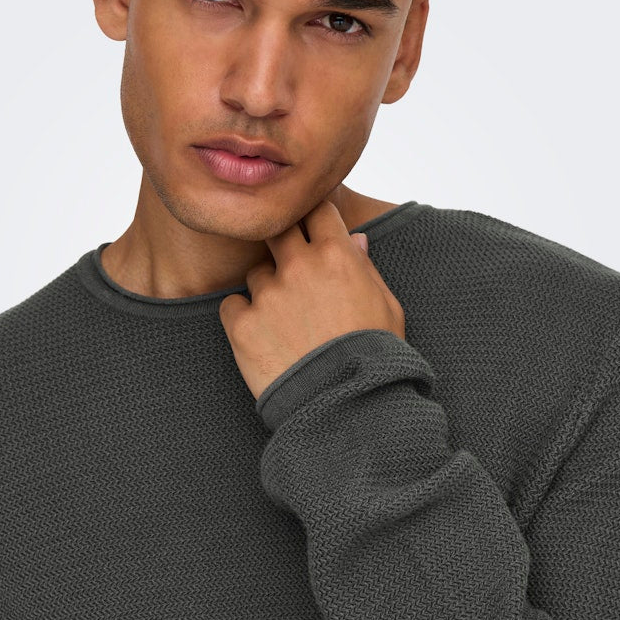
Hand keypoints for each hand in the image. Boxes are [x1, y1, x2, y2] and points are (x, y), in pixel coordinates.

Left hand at [218, 199, 405, 400]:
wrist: (347, 410)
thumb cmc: (375, 359)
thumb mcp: (387, 308)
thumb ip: (366, 269)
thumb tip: (355, 240)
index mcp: (338, 255)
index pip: (317, 210)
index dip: (314, 221)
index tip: (312, 234)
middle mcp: (299, 266)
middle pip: (278, 230)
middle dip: (284, 245)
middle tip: (292, 273)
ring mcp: (267, 294)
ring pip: (256, 273)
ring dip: (267, 290)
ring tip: (286, 325)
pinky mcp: (241, 323)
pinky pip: (232, 305)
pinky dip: (243, 318)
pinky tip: (264, 340)